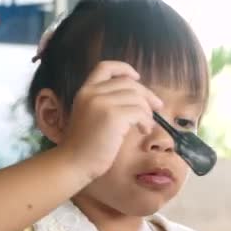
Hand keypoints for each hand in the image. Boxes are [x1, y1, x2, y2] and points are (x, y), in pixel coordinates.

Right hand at [58, 61, 162, 180]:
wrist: (73, 163)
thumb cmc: (84, 146)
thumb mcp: (90, 116)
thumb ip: (105, 104)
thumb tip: (138, 98)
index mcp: (85, 91)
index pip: (105, 67)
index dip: (124, 69)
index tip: (137, 76)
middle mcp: (92, 93)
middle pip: (128, 83)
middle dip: (146, 94)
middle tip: (157, 107)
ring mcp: (102, 103)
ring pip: (137, 98)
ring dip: (147, 111)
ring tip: (145, 126)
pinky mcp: (113, 116)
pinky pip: (140, 112)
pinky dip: (146, 121)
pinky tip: (143, 130)